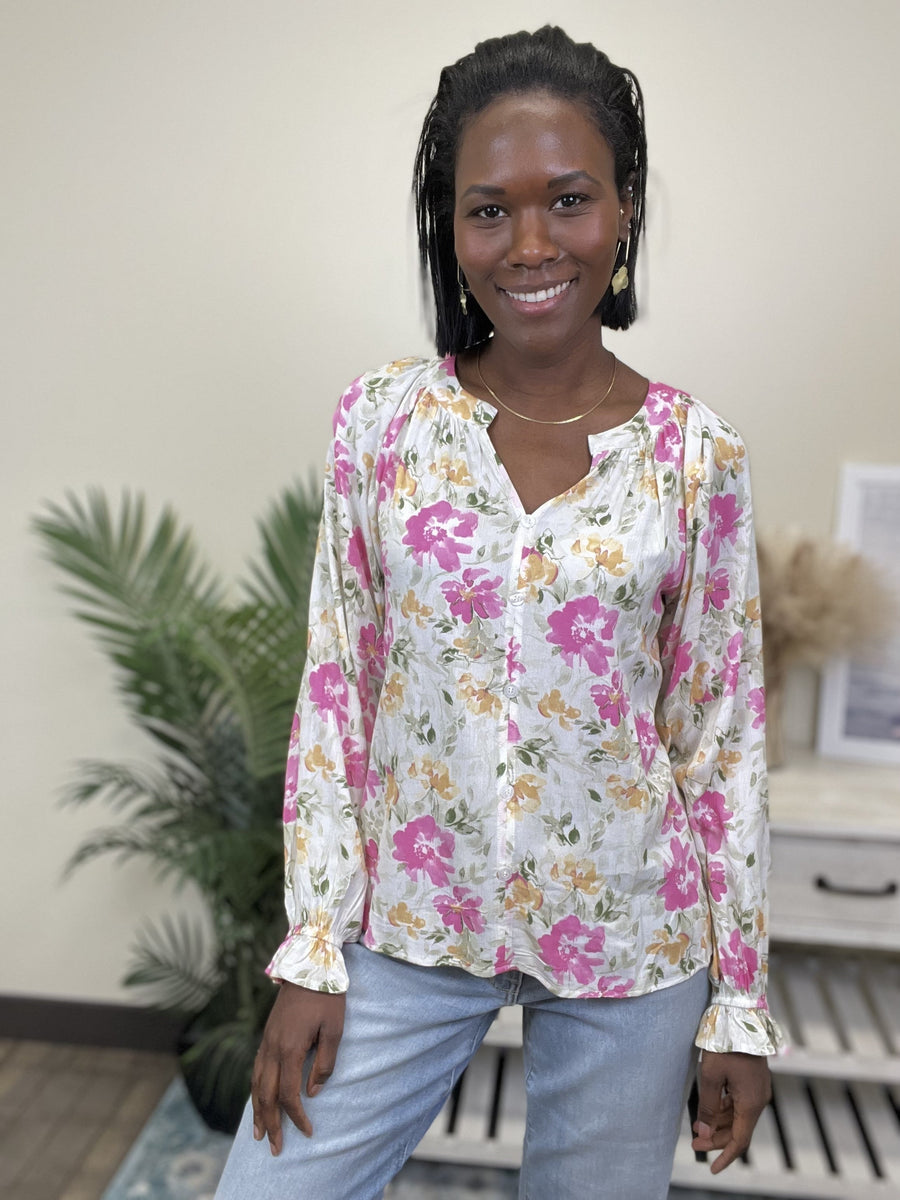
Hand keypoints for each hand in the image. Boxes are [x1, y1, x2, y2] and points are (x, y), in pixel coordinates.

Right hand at [251, 982, 345, 1155]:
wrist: (309, 964)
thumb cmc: (326, 996)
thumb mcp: (334, 1029)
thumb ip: (325, 1063)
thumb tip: (313, 1091)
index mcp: (290, 1048)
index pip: (288, 1094)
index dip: (296, 1116)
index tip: (307, 1131)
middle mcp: (272, 1048)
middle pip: (266, 1094)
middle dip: (270, 1123)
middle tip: (274, 1147)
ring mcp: (266, 1040)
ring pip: (256, 1083)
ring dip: (257, 1110)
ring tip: (259, 1132)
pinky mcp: (267, 1034)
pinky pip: (255, 1069)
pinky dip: (255, 1089)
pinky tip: (258, 1098)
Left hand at [691, 1051, 770, 1173]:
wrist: (741, 1016)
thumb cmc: (725, 1044)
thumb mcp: (711, 1076)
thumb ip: (708, 1106)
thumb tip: (704, 1131)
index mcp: (751, 1103)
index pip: (740, 1141)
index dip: (725, 1156)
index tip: (712, 1168)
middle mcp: (758, 1099)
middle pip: (738, 1130)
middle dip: (716, 1139)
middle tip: (694, 1142)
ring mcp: (757, 1090)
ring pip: (738, 1116)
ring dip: (718, 1124)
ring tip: (696, 1126)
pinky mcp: (753, 1081)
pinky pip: (739, 1103)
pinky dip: (724, 1110)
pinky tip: (709, 1110)